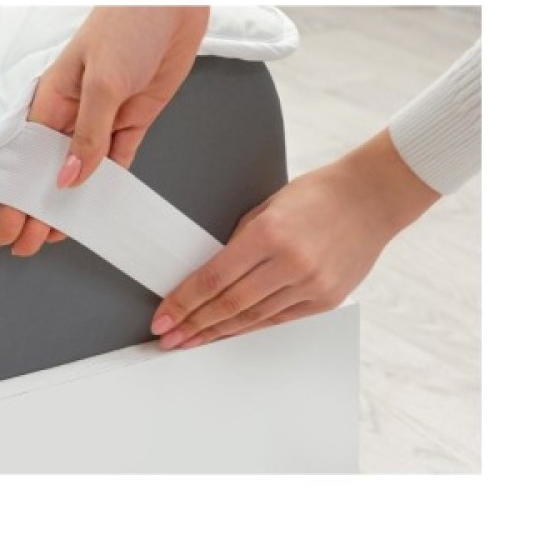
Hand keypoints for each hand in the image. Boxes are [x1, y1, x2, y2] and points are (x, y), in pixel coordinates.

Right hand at [0, 6, 209, 254]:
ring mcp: (104, 118)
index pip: (27, 158)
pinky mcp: (134, 120)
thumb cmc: (126, 24)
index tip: (8, 229)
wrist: (172, 1)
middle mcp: (74, 113)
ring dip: (71, 204)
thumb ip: (87, 134)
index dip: (16, 195)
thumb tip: (69, 179)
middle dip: (38, 209)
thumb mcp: (101, 80)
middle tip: (27, 246)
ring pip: (83, 173)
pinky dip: (108, 186)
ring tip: (58, 236)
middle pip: (51, 171)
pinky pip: (117, 161)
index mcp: (53, 98)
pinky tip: (98, 208)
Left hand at [149, 130, 440, 348]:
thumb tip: (209, 275)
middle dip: (194, 323)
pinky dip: (250, 328)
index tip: (163, 317)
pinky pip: (279, 320)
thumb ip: (240, 241)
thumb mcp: (269, 206)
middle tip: (169, 337)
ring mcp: (312, 284)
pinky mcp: (327, 299)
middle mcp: (291, 263)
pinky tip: (229, 333)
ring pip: (253, 318)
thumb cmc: (318, 194)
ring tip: (191, 341)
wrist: (372, 198)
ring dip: (218, 332)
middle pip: (230, 304)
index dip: (184, 301)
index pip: (215, 278)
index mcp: (270, 234)